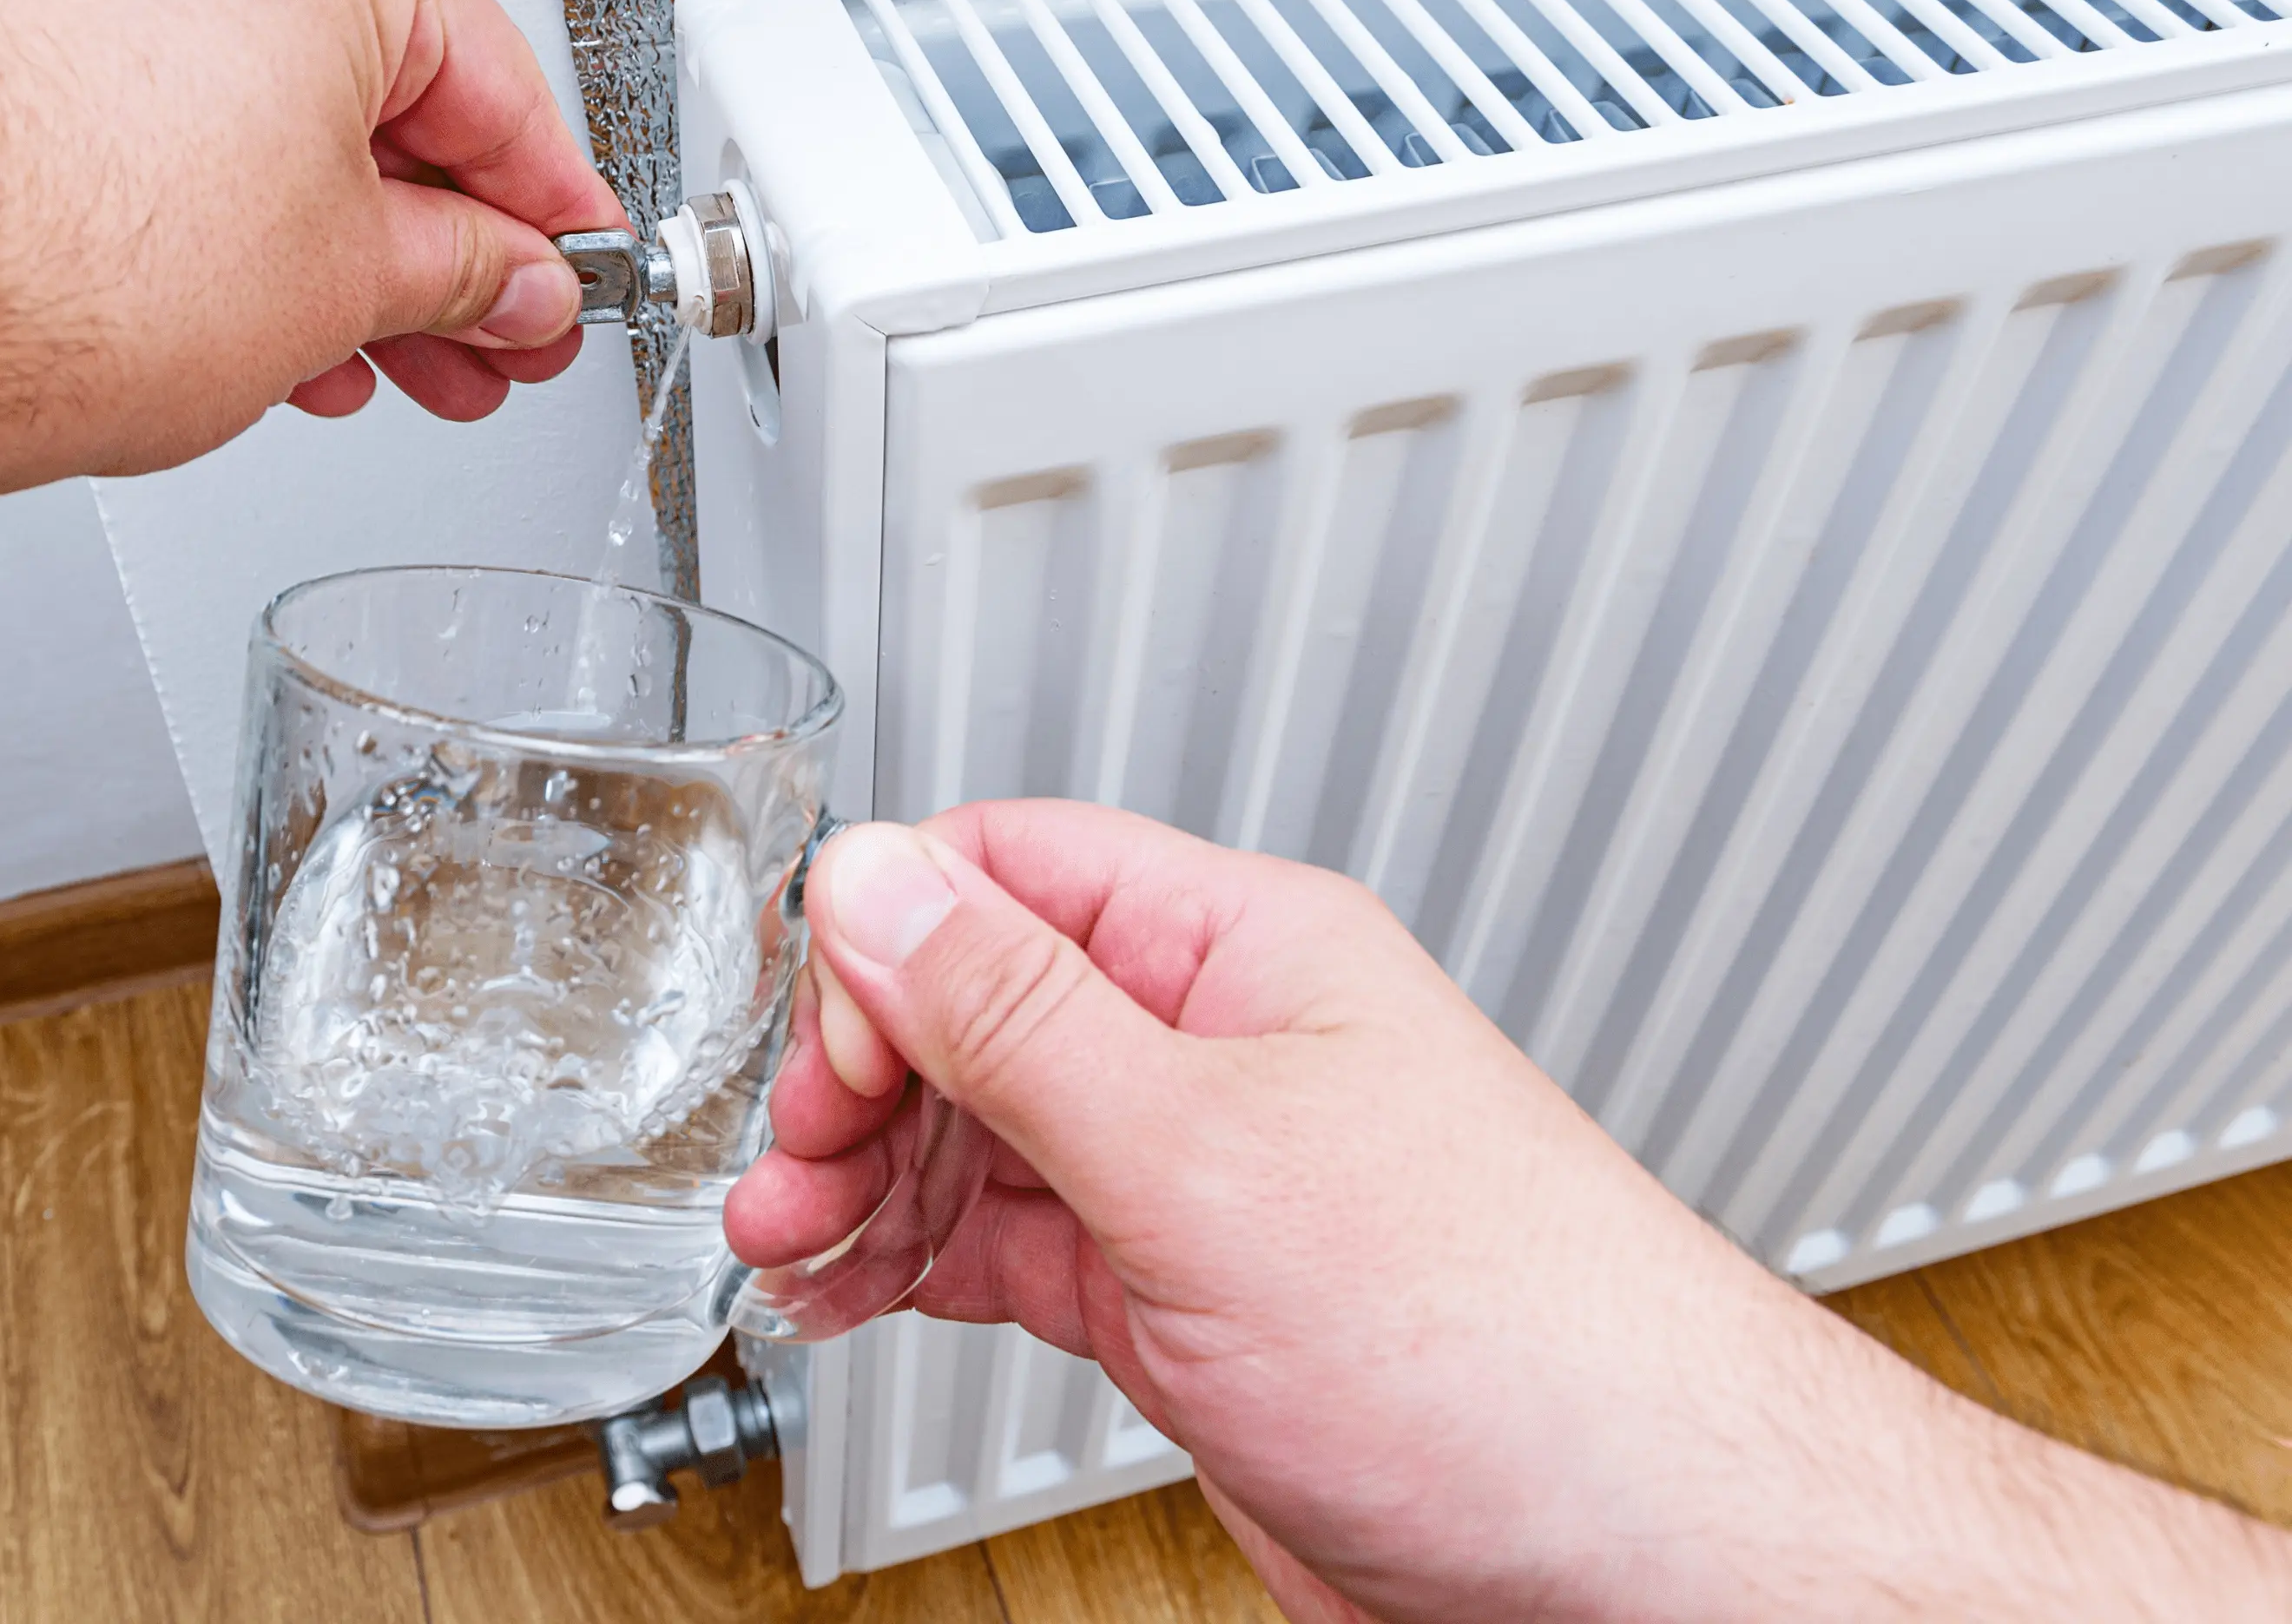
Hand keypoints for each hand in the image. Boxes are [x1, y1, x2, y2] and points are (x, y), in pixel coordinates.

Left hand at [0, 0, 621, 496]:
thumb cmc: (75, 253)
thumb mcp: (351, 283)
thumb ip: (469, 277)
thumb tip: (509, 284)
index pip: (495, 80)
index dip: (550, 213)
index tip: (569, 277)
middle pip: (380, 92)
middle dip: (442, 248)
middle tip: (487, 339)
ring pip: (276, 111)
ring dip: (344, 249)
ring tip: (378, 357)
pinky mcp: (21, 16)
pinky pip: (183, 113)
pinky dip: (239, 214)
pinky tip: (271, 321)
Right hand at [729, 802, 2291, 1622]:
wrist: (1631, 1547)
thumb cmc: (1505, 1343)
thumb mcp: (1201, 1155)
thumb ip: (1018, 1017)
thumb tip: (876, 876)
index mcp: (1243, 955)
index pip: (1015, 872)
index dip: (893, 941)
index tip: (829, 1044)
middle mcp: (1216, 1053)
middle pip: (978, 1010)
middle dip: (861, 1083)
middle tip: (793, 1167)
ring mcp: (1198, 1182)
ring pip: (983, 1140)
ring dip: (869, 1185)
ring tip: (787, 1243)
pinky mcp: (1184, 1299)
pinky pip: (1010, 1249)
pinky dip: (917, 1267)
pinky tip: (850, 1291)